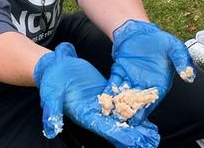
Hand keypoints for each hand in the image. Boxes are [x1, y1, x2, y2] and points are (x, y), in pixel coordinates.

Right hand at [34, 42, 159, 147]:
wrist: (54, 64)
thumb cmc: (51, 79)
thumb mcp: (50, 94)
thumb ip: (52, 111)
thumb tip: (50, 130)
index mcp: (83, 114)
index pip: (104, 128)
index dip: (119, 135)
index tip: (134, 141)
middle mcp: (93, 112)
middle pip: (116, 126)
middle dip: (132, 134)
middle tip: (151, 141)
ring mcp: (100, 103)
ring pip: (120, 116)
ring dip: (135, 125)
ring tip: (153, 132)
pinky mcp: (104, 92)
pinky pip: (119, 101)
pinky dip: (131, 107)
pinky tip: (144, 110)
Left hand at [106, 20, 195, 123]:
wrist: (142, 30)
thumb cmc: (160, 39)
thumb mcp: (175, 47)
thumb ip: (182, 60)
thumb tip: (189, 76)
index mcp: (159, 83)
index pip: (152, 100)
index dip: (145, 110)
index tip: (138, 119)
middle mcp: (144, 84)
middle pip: (136, 102)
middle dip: (129, 112)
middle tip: (121, 121)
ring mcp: (130, 79)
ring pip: (123, 95)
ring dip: (117, 105)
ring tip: (110, 114)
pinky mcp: (119, 72)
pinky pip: (113, 84)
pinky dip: (108, 92)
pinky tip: (103, 100)